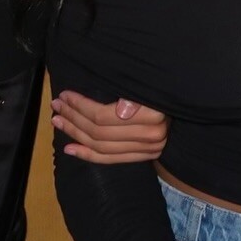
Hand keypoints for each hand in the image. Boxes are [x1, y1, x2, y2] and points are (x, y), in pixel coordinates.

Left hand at [51, 89, 167, 163]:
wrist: (184, 101)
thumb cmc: (158, 85)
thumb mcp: (144, 81)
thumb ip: (128, 93)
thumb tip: (117, 109)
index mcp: (152, 114)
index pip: (104, 116)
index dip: (80, 106)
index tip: (64, 95)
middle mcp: (152, 136)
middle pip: (100, 132)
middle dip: (73, 118)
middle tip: (56, 107)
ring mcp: (149, 149)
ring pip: (101, 147)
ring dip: (75, 134)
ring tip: (58, 122)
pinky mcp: (145, 157)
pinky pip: (110, 159)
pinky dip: (87, 155)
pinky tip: (69, 148)